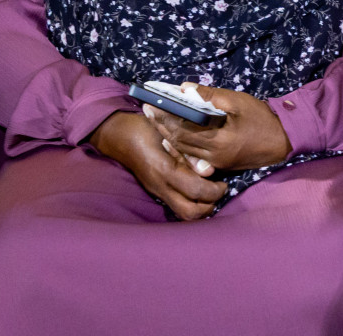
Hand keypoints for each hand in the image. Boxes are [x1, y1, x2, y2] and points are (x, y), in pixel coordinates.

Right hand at [88, 111, 227, 220]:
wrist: (119, 135)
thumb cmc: (146, 128)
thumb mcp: (169, 134)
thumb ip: (188, 153)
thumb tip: (208, 171)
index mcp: (165, 170)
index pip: (196, 190)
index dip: (214, 190)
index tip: (224, 182)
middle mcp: (160, 186)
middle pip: (190, 212)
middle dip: (209, 205)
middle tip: (219, 190)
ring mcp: (157, 190)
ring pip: (182, 213)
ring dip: (200, 208)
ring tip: (210, 193)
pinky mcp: (156, 191)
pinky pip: (176, 206)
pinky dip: (191, 203)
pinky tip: (198, 191)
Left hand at [144, 85, 292, 173]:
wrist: (283, 141)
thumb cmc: (262, 119)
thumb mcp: (239, 102)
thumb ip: (212, 96)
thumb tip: (186, 88)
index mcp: (217, 141)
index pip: (182, 130)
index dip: (164, 117)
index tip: (151, 105)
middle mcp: (212, 156)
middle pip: (178, 142)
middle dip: (161, 126)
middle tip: (147, 111)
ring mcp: (215, 163)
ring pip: (184, 151)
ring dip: (168, 136)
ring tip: (155, 123)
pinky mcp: (218, 164)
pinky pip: (193, 157)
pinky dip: (181, 147)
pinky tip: (173, 139)